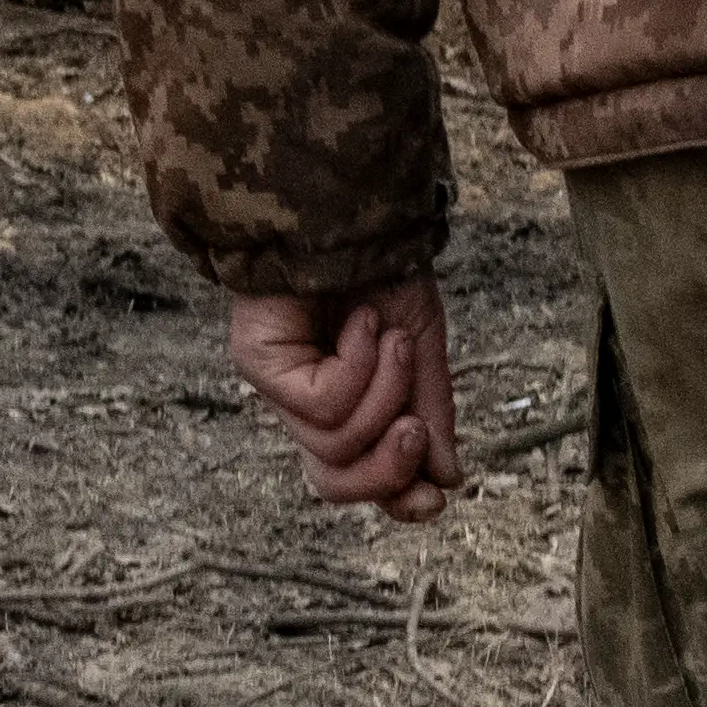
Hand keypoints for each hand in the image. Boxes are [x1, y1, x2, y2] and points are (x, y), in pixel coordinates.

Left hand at [221, 274, 459, 519]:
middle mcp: (303, 402)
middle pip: (333, 480)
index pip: (356, 475)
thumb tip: (447, 480)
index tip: (437, 498)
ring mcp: (277, 384)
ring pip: (335, 445)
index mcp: (344, 402)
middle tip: (415, 431)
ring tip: (392, 340)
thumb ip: (429, 412)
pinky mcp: (259, 363)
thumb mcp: (421, 346)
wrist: (356, 208)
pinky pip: (321, 405)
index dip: (394, 496)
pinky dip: (358, 366)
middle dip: (386, 470)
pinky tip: (361, 324)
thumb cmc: (383, 268)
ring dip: (383, 394)